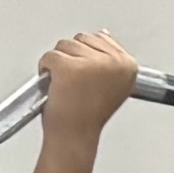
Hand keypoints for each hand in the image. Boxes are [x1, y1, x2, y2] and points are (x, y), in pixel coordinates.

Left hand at [37, 27, 138, 149]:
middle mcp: (114, 62)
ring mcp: (92, 63)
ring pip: (64, 45)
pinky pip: (49, 56)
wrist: (74, 138)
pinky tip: (55, 86)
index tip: (88, 79)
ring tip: (67, 87)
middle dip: (72, 58)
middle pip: (81, 39)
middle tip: (76, 85)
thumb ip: (109, 58)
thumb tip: (103, 34)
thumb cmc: (87, 116)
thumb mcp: (111, 84)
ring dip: (59, 65)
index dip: (88, 57)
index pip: (102, 38)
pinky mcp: (69, 67)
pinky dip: (45, 70)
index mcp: (128, 65)